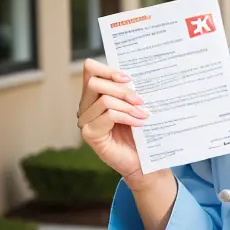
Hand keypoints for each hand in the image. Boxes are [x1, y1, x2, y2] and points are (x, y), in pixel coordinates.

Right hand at [76, 59, 157, 191]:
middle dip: (122, 89)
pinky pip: (108, 116)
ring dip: (128, 106)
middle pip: (95, 83)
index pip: (90, 69)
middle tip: (141, 100)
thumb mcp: (134, 106)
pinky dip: (127, 117)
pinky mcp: (90, 134)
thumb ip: (129, 90)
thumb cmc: (139, 131)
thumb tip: (136, 74)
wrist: (141, 160)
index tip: (128, 78)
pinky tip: (139, 123)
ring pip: (104, 100)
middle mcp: (85, 106)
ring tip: (143, 114)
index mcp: (95, 94)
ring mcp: (85, 120)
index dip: (107, 69)